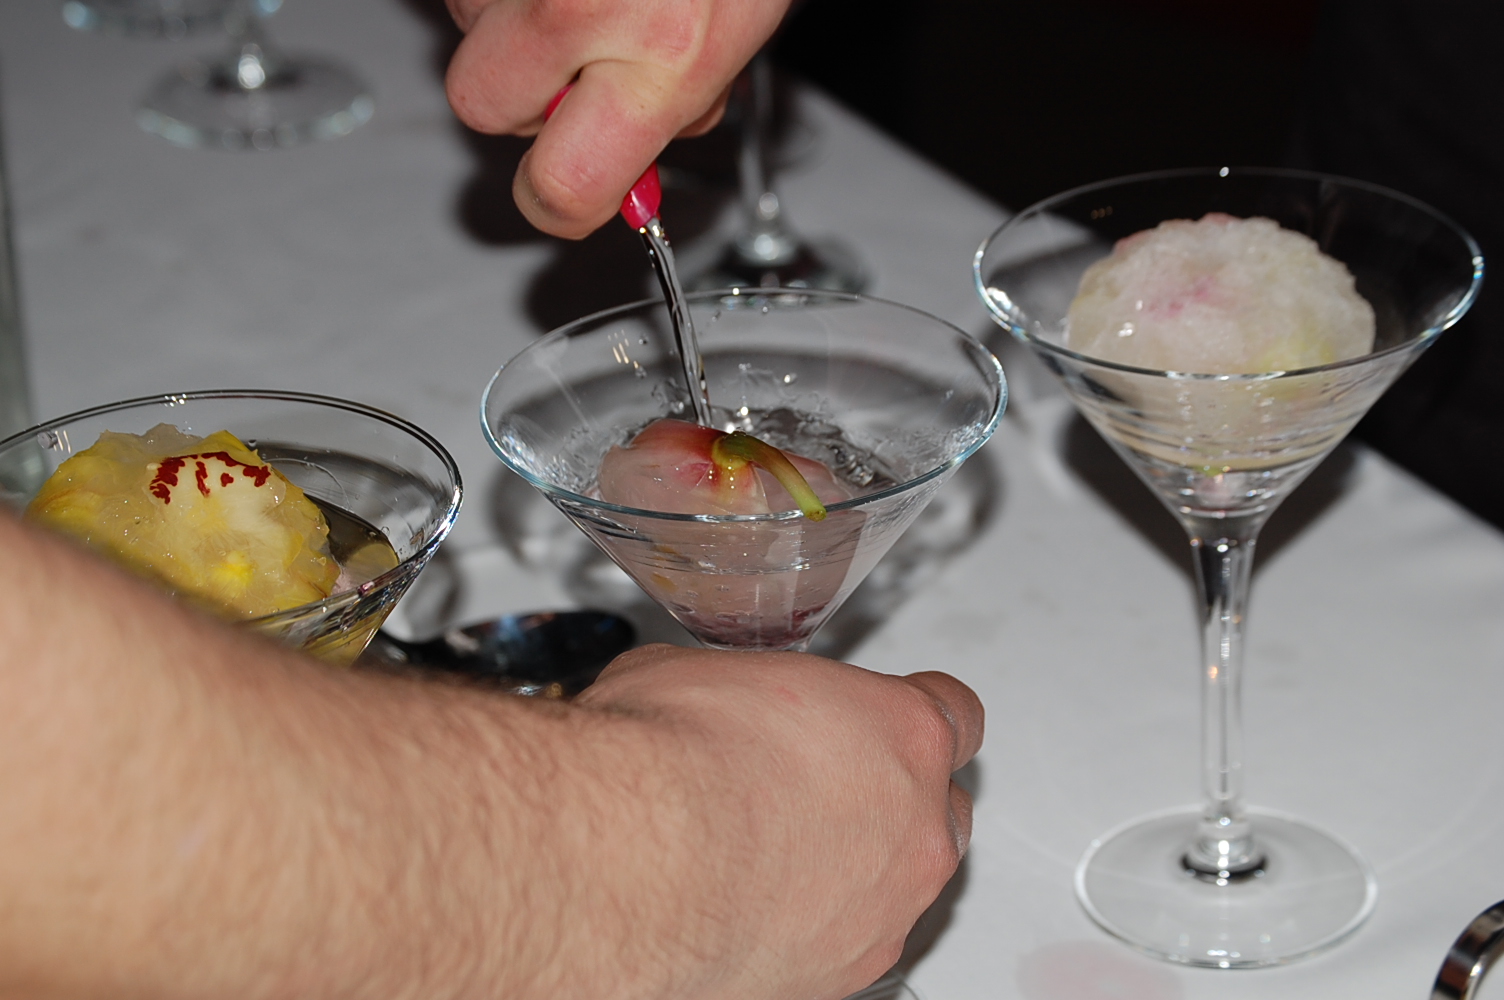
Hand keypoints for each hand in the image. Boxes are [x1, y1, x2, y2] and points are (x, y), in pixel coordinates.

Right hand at [444, 0, 793, 236]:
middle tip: (577, 65)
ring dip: (511, 19)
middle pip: (480, 104)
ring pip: (467, 24)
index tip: (575, 194)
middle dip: (518, 95)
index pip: (564, 187)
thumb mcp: (744, 24)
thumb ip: (683, 104)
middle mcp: (580, 6)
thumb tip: (635, 169)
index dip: (562, 201)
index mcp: (665, 54)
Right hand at [573, 643, 981, 999]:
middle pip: (942, 806)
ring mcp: (886, 907)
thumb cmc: (667, 760)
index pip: (955, 712)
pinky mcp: (841, 974)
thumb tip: (711, 694)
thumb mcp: (696, 673)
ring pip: (904, 883)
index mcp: (902, 730)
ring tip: (777, 850)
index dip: (913, 711)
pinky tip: (752, 903)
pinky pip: (853, 942)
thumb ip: (744, 690)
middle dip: (895, 794)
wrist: (625, 861)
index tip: (884, 715)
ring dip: (859, 864)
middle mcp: (916, 823)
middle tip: (822, 782)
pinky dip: (816, 925)